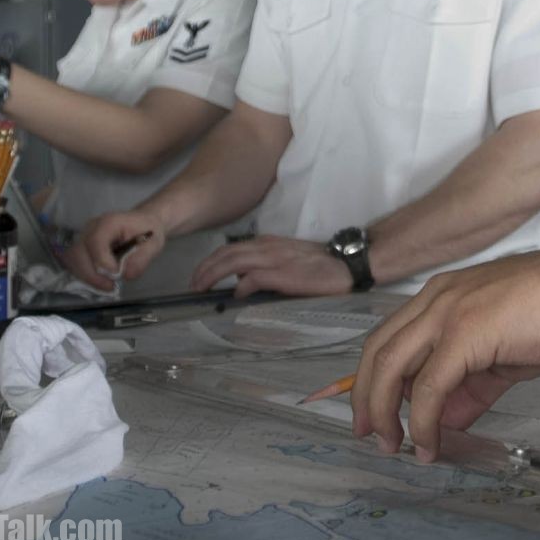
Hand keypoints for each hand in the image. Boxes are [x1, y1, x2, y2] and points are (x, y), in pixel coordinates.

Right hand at [65, 211, 167, 290]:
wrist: (144, 223)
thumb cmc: (148, 231)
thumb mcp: (153, 245)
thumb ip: (139, 260)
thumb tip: (123, 274)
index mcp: (110, 222)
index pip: (95, 241)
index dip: (102, 261)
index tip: (116, 273)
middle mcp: (92, 228)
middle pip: (78, 253)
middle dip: (91, 275)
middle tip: (110, 286)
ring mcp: (84, 237)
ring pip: (73, 261)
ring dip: (87, 277)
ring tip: (106, 285)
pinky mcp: (82, 247)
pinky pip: (76, 264)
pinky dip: (86, 276)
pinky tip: (101, 281)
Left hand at [188, 235, 352, 295]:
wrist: (346, 262)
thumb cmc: (319, 264)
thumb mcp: (288, 257)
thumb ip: (266, 264)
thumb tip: (243, 281)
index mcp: (267, 242)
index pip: (231, 248)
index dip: (211, 261)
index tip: (200, 275)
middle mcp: (267, 247)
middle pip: (226, 254)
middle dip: (204, 269)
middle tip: (193, 285)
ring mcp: (275, 259)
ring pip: (233, 263)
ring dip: (213, 275)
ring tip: (201, 288)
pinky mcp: (283, 274)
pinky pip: (253, 278)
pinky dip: (240, 287)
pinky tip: (235, 296)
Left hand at [351, 244, 539, 461]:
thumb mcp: (499, 354)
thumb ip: (470, 386)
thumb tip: (451, 420)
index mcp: (439, 297)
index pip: (387, 338)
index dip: (371, 378)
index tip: (372, 413)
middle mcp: (434, 300)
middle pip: (377, 352)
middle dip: (366, 399)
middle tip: (370, 435)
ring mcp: (446, 313)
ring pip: (391, 367)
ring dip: (386, 413)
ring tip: (395, 444)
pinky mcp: (464, 333)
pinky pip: (429, 386)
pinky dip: (423, 420)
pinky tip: (430, 442)